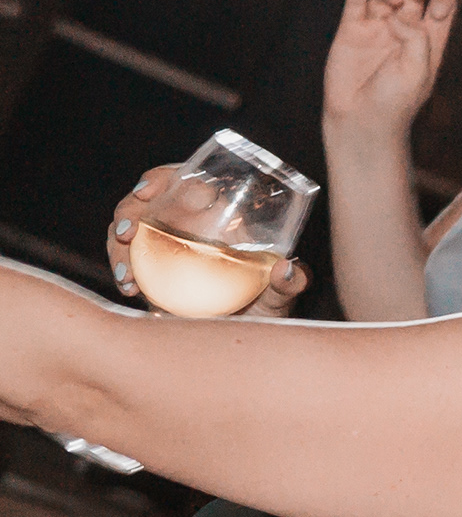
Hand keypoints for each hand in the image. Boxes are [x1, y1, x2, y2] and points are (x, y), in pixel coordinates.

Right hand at [107, 167, 302, 315]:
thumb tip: (286, 269)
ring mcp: (164, 244)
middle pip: (148, 200)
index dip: (167, 178)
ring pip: (130, 226)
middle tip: (127, 232)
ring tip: (128, 273)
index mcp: (220, 216)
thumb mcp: (278, 299)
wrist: (240, 338)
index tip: (150, 192)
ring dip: (117, 243)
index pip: (190, 182)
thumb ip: (288, 285)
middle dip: (129, 209)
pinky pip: (124, 257)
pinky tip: (129, 287)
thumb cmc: (264, 309)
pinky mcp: (148, 267)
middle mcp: (188, 224)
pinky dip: (120, 267)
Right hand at [321, 0, 457, 143]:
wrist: (362, 119)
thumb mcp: (418, 71)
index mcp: (432, 38)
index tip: (435, 12)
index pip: (444, 3)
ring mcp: (378, 25)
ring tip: (391, 0)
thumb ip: (416, 37)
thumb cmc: (396, 102)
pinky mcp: (352, 28)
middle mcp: (406, 27)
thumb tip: (397, 10)